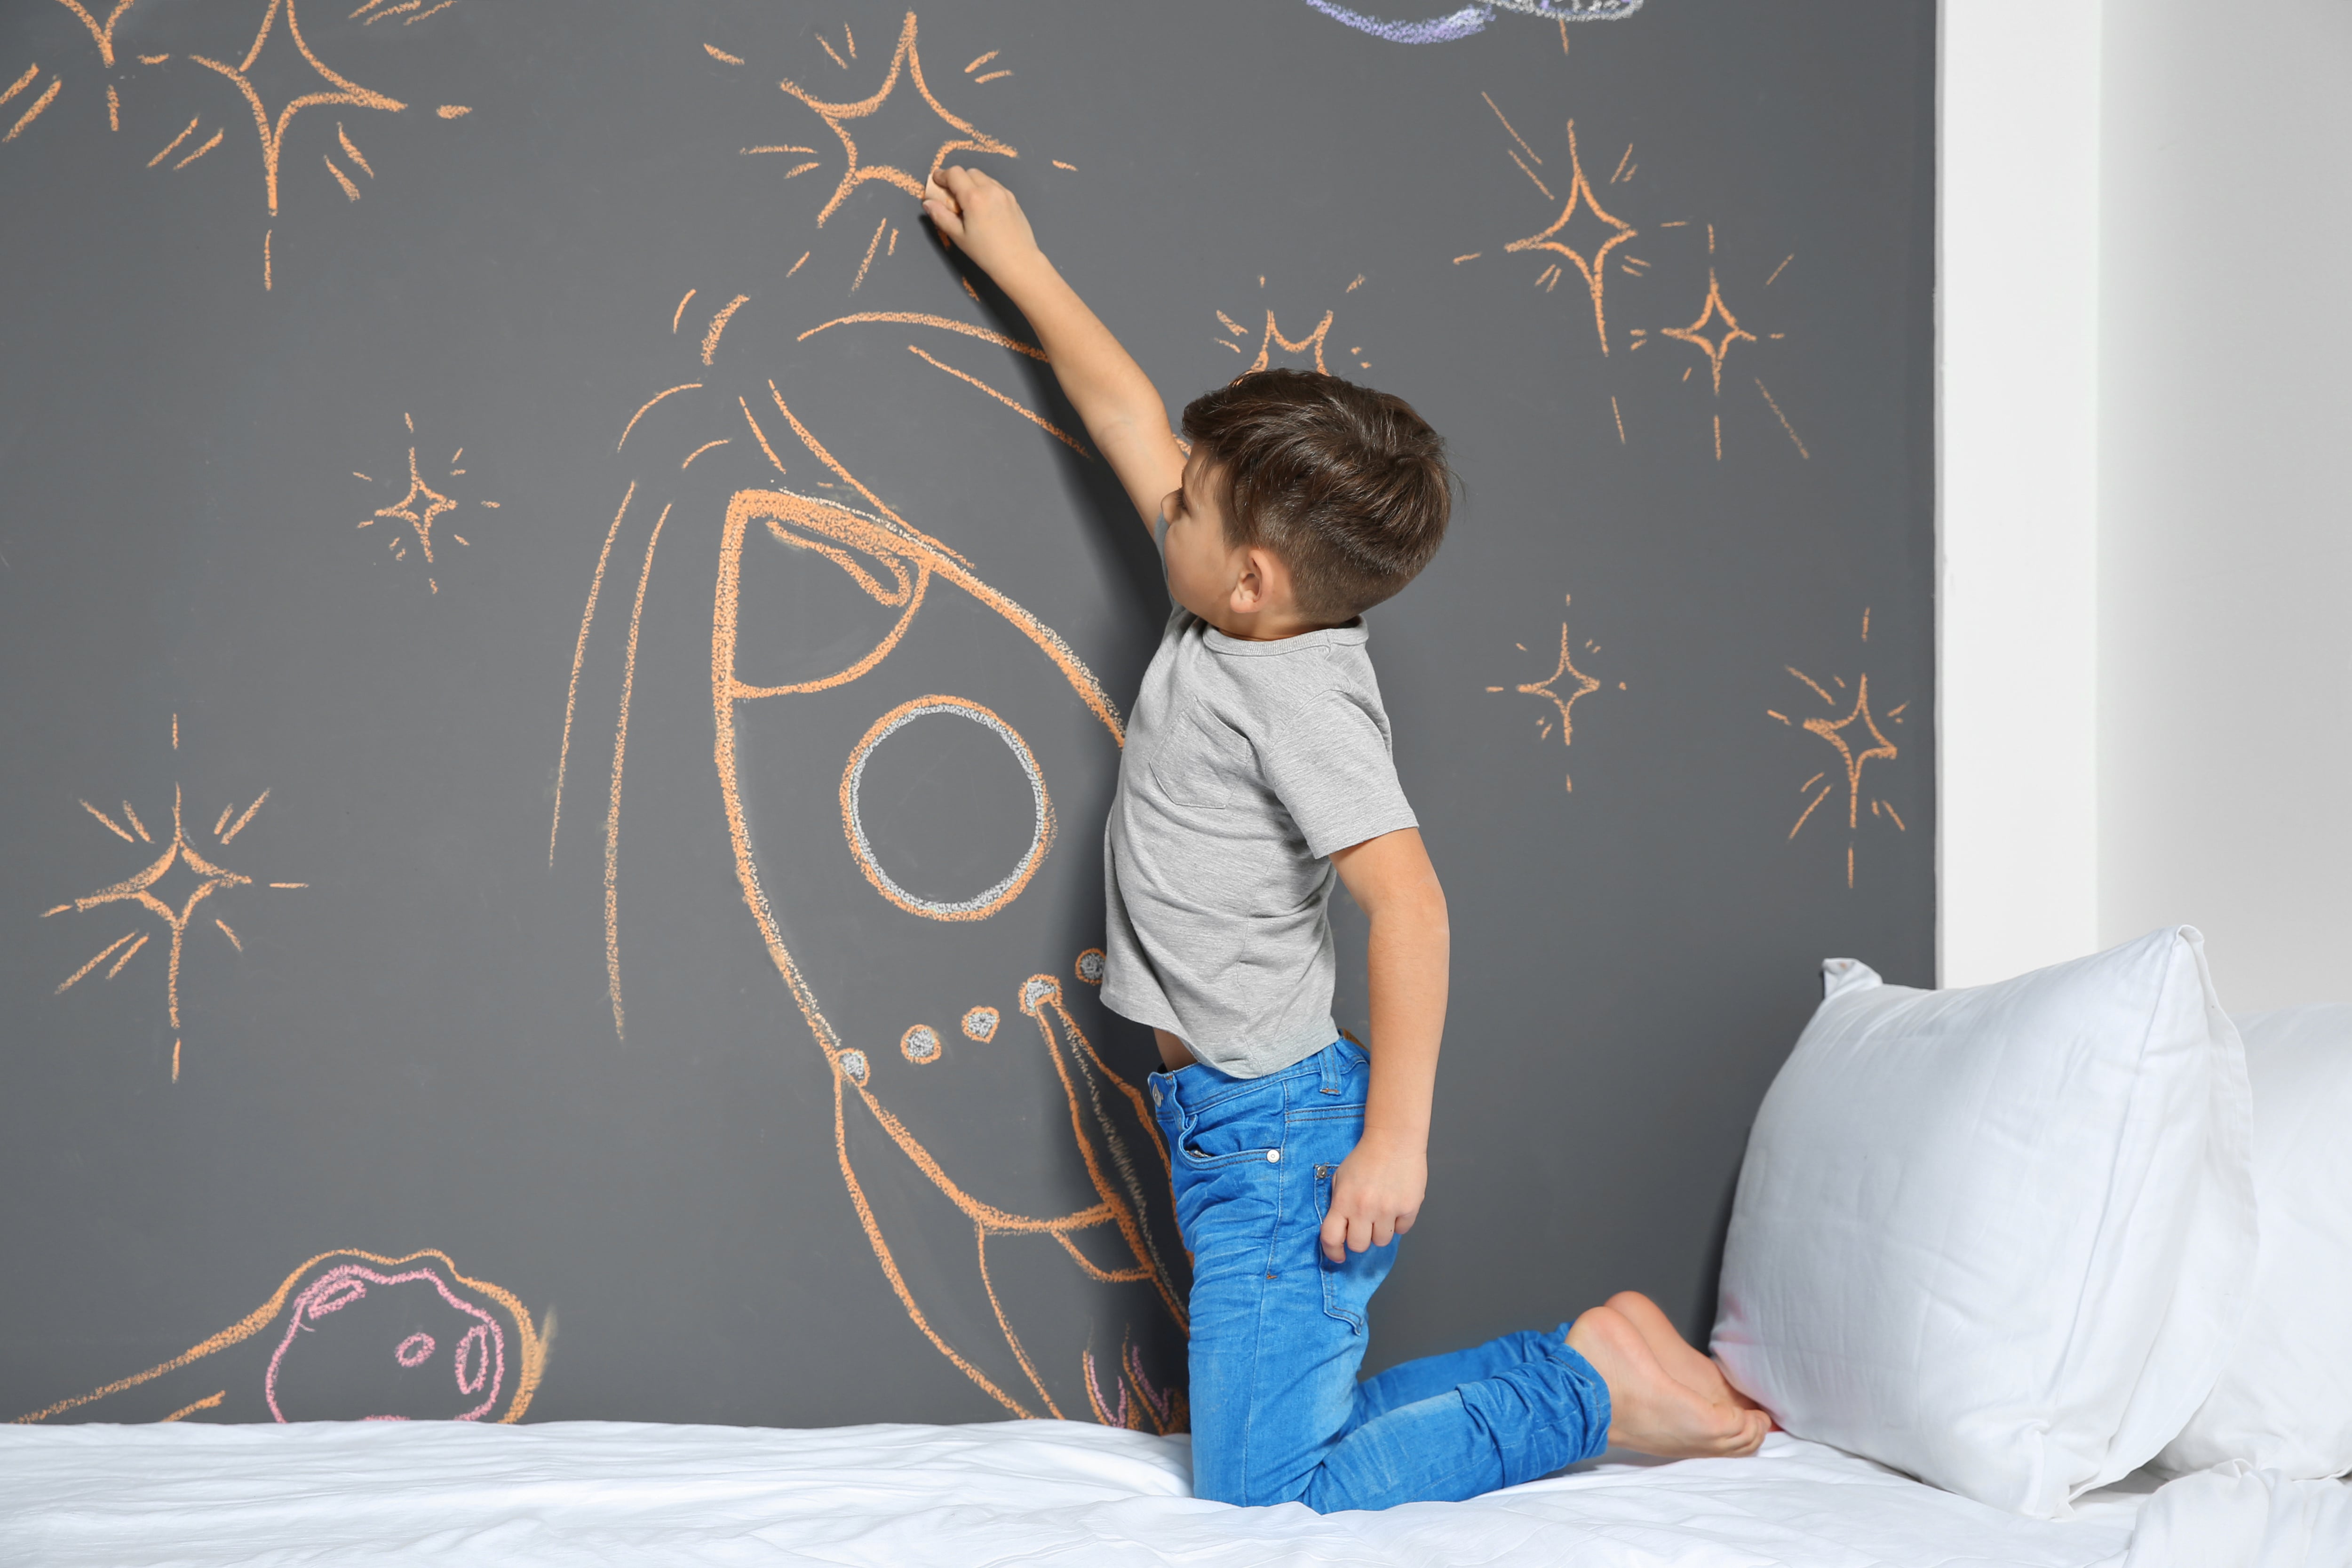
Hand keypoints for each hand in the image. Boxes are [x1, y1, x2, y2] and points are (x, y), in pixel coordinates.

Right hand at [920, 165, 1039, 280]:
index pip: (954, 174)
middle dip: (957, 179)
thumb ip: (941, 216)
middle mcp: (990, 190)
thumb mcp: (958, 236)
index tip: (936, 181)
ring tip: (968, 204)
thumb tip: (928, 203)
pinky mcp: (1012, 199)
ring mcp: (1004, 193)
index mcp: (974, 197)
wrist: (1018, 262)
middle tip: (951, 197)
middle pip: (968, 172)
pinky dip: (985, 190)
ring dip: (972, 184)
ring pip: (983, 178)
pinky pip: (995, 187)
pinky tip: (983, 209)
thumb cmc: (987, 253)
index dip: (942, 175)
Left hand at [1319, 1129, 1425, 1263]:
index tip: (1339, 1255)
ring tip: (1382, 1211)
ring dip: (1380, 1231)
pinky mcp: (1409, 1207)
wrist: (1394, 1140)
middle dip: (1360, 1239)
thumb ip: (1338, 1204)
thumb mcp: (1340, 1178)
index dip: (1333, 1252)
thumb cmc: (1366, 1157)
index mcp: (1343, 1201)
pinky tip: (1396, 1204)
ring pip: (1382, 1241)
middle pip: (1359, 1246)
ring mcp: (1388, 1209)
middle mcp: (1364, 1208)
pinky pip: (1402, 1229)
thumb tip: (1340, 1229)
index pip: (1331, 1238)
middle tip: (1364, 1226)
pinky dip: (1398, 1222)